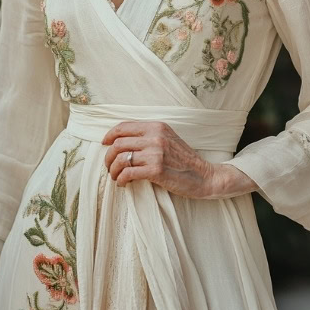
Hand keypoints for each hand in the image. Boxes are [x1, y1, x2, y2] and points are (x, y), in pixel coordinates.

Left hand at [102, 120, 216, 198]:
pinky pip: (128, 173)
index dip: (109, 135)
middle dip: (108, 157)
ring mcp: (156, 153)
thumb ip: (149, 136)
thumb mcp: (168, 139)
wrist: (204, 176)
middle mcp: (155, 137)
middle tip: (110, 167)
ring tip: (116, 176)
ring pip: (121, 158)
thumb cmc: (184, 160)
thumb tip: (122, 140)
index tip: (105, 144)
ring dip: (113, 170)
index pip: (123, 126)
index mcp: (157, 126)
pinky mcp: (157, 170)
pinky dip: (121, 179)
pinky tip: (123, 183)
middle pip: (118, 143)